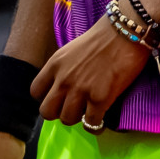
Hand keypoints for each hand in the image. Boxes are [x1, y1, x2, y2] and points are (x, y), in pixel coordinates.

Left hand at [32, 10, 147, 128]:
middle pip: (47, 111)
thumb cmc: (101, 39)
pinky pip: (91, 124)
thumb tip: (63, 87)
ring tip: (88, 112)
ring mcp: (80, 90)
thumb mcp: (71, 51)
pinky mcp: (100, 99)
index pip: (35, 91)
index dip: (46, 97)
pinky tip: (101, 120)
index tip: (58, 97)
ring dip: (78, 119)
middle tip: (72, 108)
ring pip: (67, 120)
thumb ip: (64, 68)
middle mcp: (63, 79)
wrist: (124, 33)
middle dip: (58, 113)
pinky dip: (96, 125)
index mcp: (54, 64)